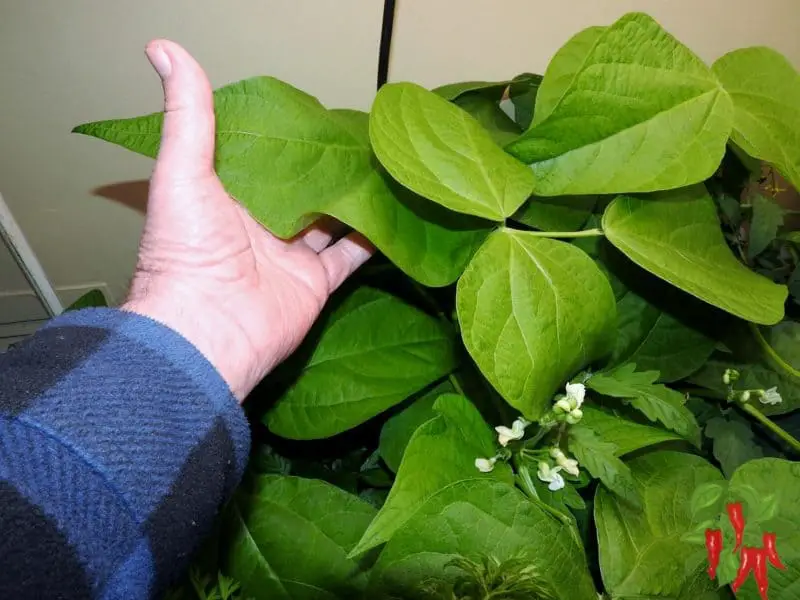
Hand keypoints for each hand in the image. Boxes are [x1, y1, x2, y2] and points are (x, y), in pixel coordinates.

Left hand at [123, 40, 373, 400]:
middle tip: (356, 136)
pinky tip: (393, 210)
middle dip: (325, 166)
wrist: (207, 329)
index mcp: (228, 199)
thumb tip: (164, 50)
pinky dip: (372, 238)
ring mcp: (291, 256)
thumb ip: (187, 116)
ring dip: (353, 196)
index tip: (313, 111)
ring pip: (330, 219)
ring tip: (381, 165)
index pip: (261, 160)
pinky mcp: (316, 282)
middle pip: (301, 189)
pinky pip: (350, 257)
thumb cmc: (186, 252)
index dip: (285, 137)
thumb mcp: (182, 172)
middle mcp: (260, 227)